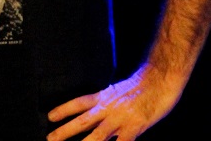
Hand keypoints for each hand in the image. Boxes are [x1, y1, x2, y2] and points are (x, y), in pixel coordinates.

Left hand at [46, 65, 180, 140]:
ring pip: (97, 135)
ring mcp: (121, 118)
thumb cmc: (144, 82)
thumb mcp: (121, 90)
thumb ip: (110, 103)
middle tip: (49, 138)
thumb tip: (100, 114)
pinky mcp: (135, 126)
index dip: (64, 109)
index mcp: (105, 96)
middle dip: (65, 131)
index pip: (79, 103)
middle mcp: (109, 107)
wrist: (161, 76)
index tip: (50, 116)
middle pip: (83, 121)